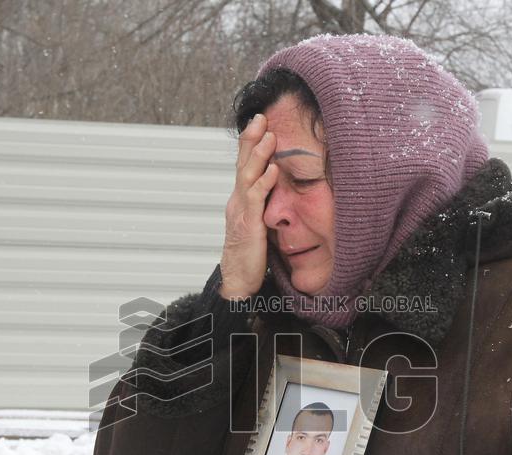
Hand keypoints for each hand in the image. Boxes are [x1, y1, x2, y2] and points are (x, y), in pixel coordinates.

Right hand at [219, 113, 277, 299]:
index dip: (250, 143)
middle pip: (242, 164)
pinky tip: (272, 170)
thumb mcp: (257, 222)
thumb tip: (275, 187)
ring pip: (247, 176)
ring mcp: (241, 211)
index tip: (260, 123)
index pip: (243, 165)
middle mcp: (237, 201)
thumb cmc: (250, 254)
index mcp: (239, 199)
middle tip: (261, 117)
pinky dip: (264, 183)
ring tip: (269, 136)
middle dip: (251, 139)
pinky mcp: (248, 225)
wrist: (237, 280)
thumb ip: (263, 204)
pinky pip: (256, 200)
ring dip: (259, 155)